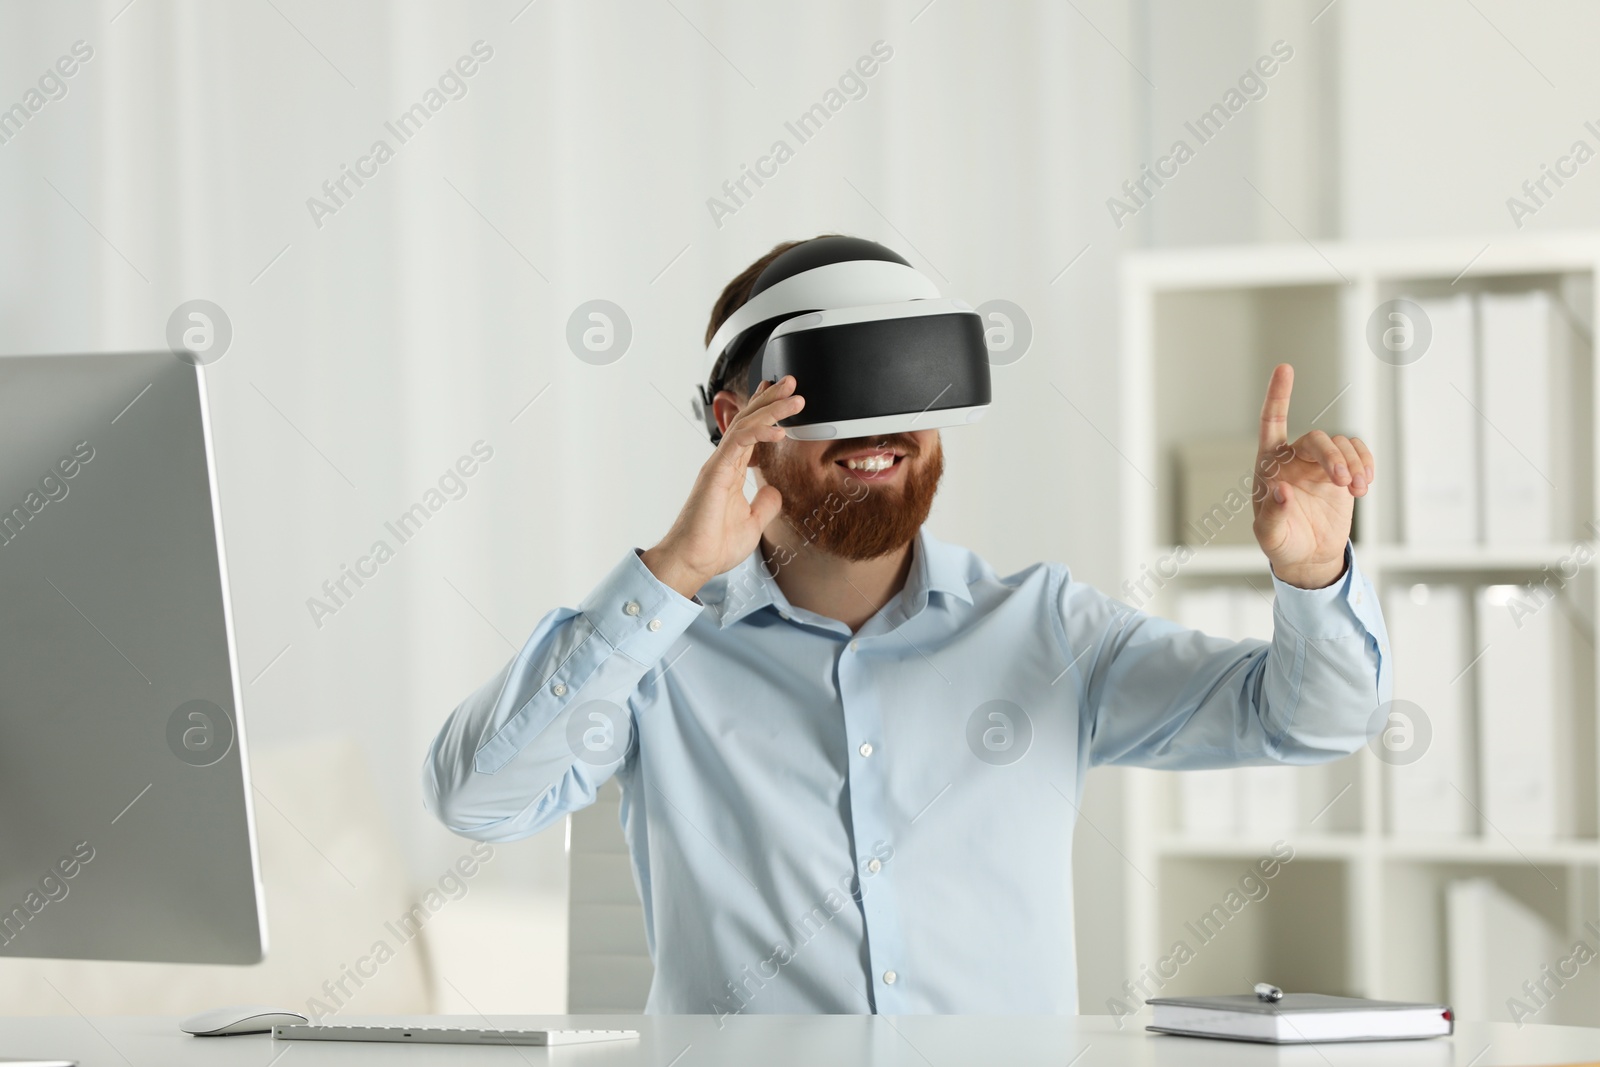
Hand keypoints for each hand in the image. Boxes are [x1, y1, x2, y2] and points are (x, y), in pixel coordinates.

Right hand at [641, 375, 802, 599]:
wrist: (694, 561)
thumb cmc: (715, 546)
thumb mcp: (752, 523)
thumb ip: (764, 504)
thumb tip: (775, 490)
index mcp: (731, 471)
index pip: (750, 432)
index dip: (765, 411)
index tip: (782, 395)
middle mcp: (724, 463)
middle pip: (748, 420)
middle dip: (771, 399)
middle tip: (792, 382)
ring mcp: (718, 465)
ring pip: (745, 424)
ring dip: (772, 408)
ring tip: (795, 398)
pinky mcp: (715, 472)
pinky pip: (738, 442)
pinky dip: (760, 432)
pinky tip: (779, 430)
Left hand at [1251, 364, 1373, 588]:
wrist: (1309, 556)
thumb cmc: (1282, 542)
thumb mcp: (1270, 536)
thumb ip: (1272, 515)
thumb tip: (1281, 490)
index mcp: (1269, 465)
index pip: (1272, 423)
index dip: (1278, 396)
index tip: (1285, 368)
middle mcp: (1294, 458)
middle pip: (1317, 439)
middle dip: (1332, 456)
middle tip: (1343, 481)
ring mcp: (1319, 464)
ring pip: (1341, 446)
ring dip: (1353, 464)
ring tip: (1357, 490)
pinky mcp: (1342, 472)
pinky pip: (1357, 454)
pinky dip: (1364, 464)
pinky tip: (1365, 484)